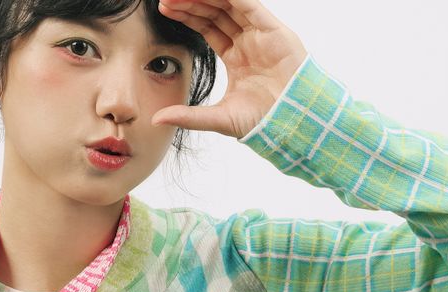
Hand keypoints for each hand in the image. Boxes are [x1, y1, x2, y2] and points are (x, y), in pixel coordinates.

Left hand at [152, 0, 307, 138]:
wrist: (290, 123)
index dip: (188, 16)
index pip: (208, 27)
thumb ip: (188, 116)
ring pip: (230, 3)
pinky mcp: (273, 30)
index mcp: (236, 57)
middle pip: (216, 11)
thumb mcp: (218, 118)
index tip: (166, 9)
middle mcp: (248, 41)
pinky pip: (249, 4)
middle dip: (192, 2)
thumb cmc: (263, 122)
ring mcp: (261, 34)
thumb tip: (157, 119)